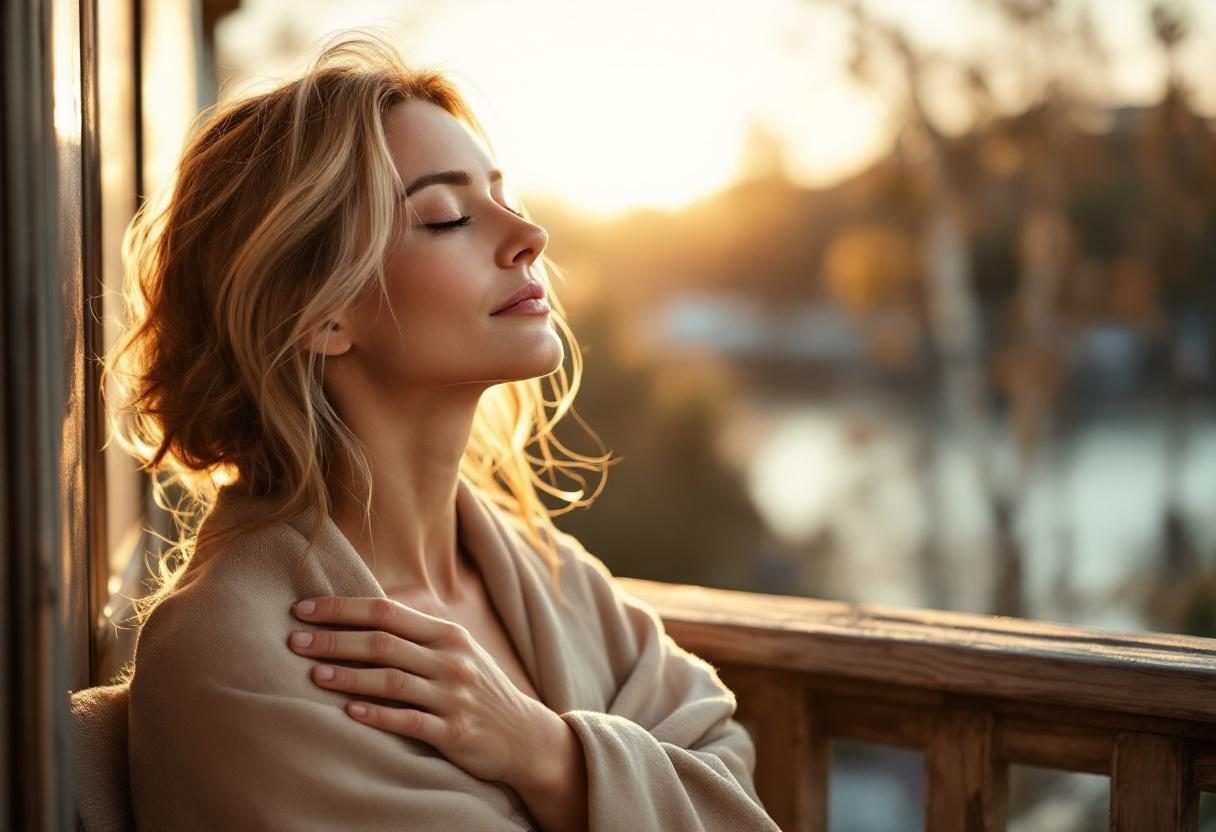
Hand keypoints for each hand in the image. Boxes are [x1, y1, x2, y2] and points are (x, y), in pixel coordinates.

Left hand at [287, 595, 553, 785]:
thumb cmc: (477, 689)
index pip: (386, 612)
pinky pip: (410, 721)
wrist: (524, 735)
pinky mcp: (455, 732)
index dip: (342, 608)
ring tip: (314, 676)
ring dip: (349, 677)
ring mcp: (453, 696)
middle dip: (334, 640)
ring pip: (392, 680)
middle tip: (294, 641)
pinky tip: (350, 713)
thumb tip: (358, 616)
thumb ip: (416, 635)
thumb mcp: (456, 652)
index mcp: (447, 634)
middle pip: (382, 643)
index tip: (303, 609)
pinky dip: (378, 715)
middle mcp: (451, 660)